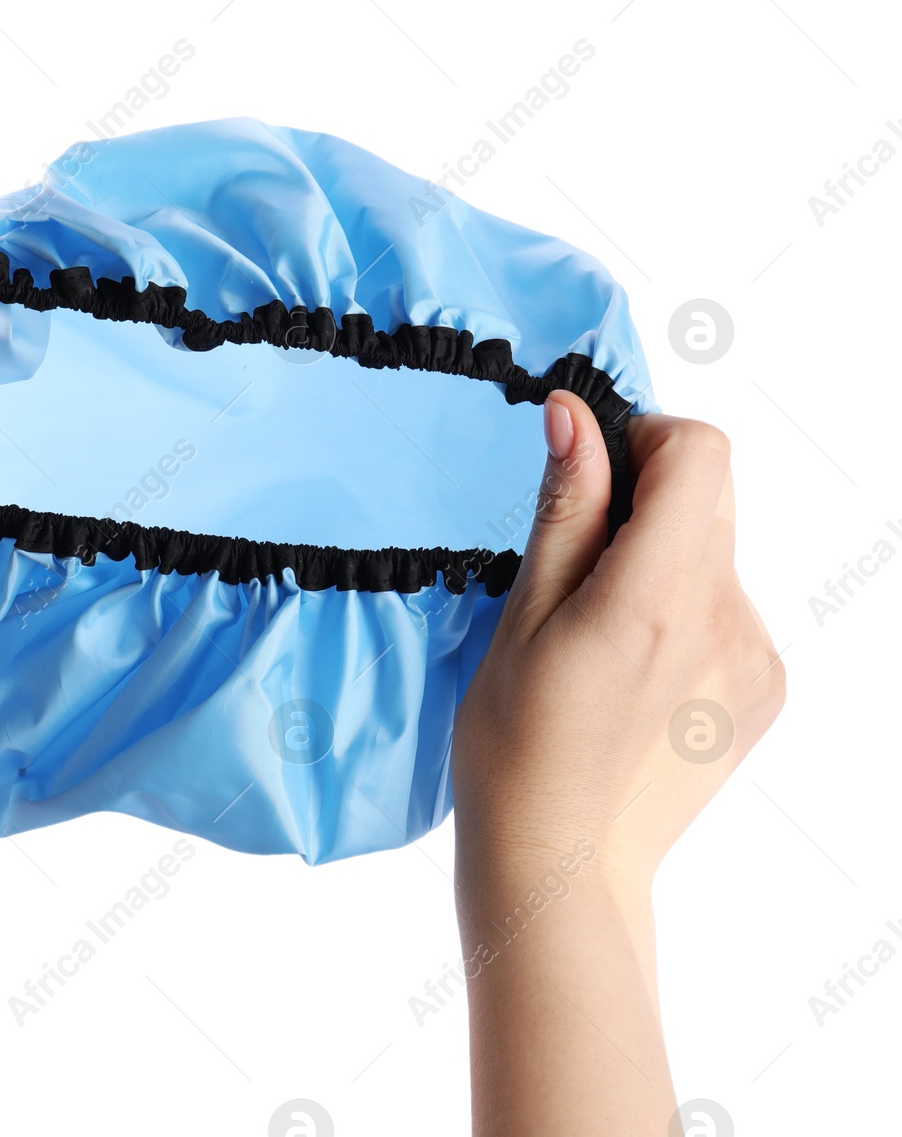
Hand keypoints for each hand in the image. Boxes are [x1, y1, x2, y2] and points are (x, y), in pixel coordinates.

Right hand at [452, 390, 786, 891]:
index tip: (593, 473)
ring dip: (664, 557)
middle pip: (713, 495)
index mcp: (657, 597)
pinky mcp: (765, 689)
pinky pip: (730, 607)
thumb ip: (565, 510)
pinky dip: (685, 608)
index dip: (644, 439)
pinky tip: (633, 668)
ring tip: (601, 632)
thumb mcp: (521, 617)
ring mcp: (755, 659)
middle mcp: (726, 621)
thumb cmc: (515, 747)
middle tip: (580, 559)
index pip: (700, 452)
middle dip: (648, 497)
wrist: (563, 864)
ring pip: (718, 552)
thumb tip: (576, 416)